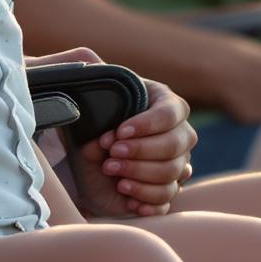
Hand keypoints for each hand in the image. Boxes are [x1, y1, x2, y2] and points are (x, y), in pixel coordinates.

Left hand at [78, 76, 194, 218]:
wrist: (83, 158)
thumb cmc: (91, 120)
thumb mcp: (87, 95)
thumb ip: (85, 70)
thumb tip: (87, 60)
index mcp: (164, 103)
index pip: (172, 113)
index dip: (147, 125)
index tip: (118, 132)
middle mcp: (177, 134)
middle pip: (177, 146)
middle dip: (141, 152)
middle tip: (110, 154)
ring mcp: (175, 165)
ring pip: (173, 174)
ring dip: (139, 176)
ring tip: (111, 172)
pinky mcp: (164, 192)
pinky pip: (167, 200)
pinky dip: (145, 199)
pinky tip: (123, 194)